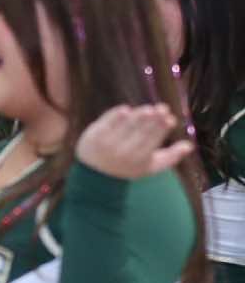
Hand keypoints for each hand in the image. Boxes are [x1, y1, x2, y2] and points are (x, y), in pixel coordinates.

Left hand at [75, 103, 193, 178]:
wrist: (95, 174)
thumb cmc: (129, 167)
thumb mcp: (150, 166)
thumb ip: (171, 156)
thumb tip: (190, 145)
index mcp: (139, 160)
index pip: (151, 141)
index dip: (161, 130)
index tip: (170, 119)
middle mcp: (122, 153)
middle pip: (139, 133)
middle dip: (151, 120)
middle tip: (162, 108)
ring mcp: (106, 144)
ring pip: (124, 127)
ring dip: (137, 117)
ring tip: (148, 109)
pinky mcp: (93, 136)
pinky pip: (105, 124)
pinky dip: (115, 116)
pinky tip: (126, 109)